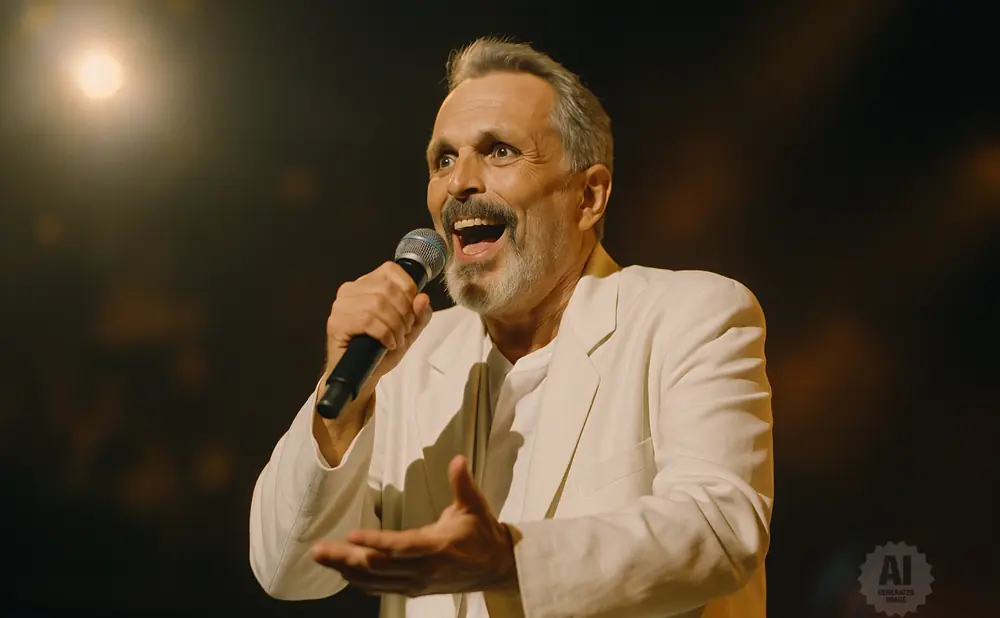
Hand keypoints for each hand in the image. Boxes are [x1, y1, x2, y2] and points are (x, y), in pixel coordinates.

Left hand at [312, 455, 517, 596]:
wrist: (498, 568)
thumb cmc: (484, 534)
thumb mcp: (475, 506)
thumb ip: (462, 484)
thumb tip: (457, 460)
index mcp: (436, 547)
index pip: (399, 546)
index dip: (374, 542)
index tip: (350, 534)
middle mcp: (422, 569)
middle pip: (378, 566)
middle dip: (345, 558)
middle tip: (318, 550)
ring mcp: (417, 582)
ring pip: (375, 579)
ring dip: (345, 569)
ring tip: (322, 558)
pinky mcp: (414, 589)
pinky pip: (381, 587)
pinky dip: (360, 581)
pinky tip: (343, 572)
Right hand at [325, 261, 432, 384]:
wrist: (361, 376)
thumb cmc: (380, 350)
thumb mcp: (407, 331)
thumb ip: (419, 315)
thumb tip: (423, 298)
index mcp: (367, 284)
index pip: (391, 271)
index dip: (408, 289)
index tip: (411, 312)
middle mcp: (350, 289)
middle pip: (387, 289)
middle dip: (404, 313)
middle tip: (404, 331)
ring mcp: (341, 306)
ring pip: (377, 304)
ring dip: (394, 326)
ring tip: (396, 340)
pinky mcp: (336, 323)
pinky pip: (367, 320)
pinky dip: (384, 334)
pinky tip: (387, 344)